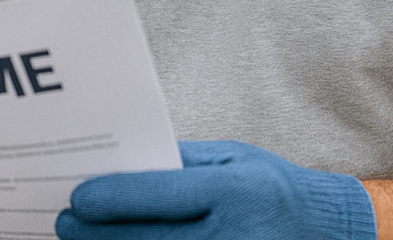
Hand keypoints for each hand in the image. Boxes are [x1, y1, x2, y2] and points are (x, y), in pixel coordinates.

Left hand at [57, 141, 374, 239]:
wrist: (326, 228)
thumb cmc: (270, 185)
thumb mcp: (232, 159)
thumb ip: (179, 162)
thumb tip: (120, 167)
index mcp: (234, 190)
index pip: (161, 195)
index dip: (113, 199)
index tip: (76, 199)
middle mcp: (234, 233)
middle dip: (98, 235)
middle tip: (65, 226)